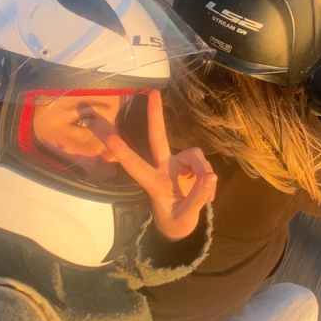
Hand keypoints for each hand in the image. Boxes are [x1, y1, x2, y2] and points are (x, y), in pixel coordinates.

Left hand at [103, 90, 216, 240]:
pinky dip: (208, 179)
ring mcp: (177, 165)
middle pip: (158, 138)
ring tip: (207, 196)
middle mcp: (163, 168)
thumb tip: (211, 176)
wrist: (183, 227)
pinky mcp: (190, 165)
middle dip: (155, 116)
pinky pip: (204, 164)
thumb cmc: (175, 223)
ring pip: (195, 156)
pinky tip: (208, 194)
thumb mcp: (185, 217)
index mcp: (153, 183)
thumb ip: (197, 198)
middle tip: (152, 93)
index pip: (135, 166)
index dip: (122, 152)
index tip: (109, 137)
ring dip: (203, 172)